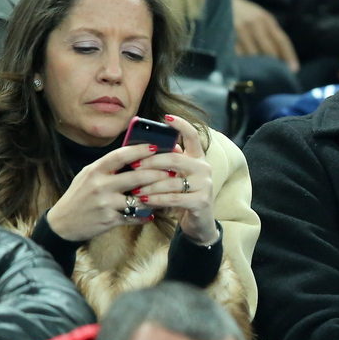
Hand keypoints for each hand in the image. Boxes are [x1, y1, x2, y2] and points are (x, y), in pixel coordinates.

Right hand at [46, 143, 172, 241]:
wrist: (62, 223)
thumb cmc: (79, 196)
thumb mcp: (88, 176)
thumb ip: (107, 167)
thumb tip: (133, 154)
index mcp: (95, 170)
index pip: (120, 155)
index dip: (139, 150)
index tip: (156, 146)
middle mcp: (100, 185)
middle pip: (136, 176)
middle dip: (157, 173)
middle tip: (172, 170)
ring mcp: (105, 203)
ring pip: (139, 198)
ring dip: (156, 196)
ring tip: (168, 192)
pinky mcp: (109, 220)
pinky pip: (134, 216)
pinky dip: (146, 216)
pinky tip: (153, 213)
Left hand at [130, 115, 218, 245]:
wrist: (198, 223)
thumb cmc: (181, 197)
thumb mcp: (175, 177)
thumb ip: (165, 164)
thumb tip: (140, 149)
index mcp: (197, 158)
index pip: (193, 136)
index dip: (181, 124)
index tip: (166, 117)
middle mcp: (204, 168)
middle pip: (175, 158)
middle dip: (151, 162)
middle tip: (133, 165)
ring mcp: (205, 184)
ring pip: (172, 181)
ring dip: (149, 185)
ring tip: (134, 190)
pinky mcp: (202, 201)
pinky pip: (174, 198)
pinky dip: (156, 200)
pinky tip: (143, 201)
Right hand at [232, 0, 298, 71]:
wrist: (217, 0)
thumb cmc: (242, 13)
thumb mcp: (259, 17)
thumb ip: (271, 33)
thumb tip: (284, 58)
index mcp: (265, 18)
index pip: (281, 40)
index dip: (289, 56)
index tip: (294, 69)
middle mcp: (253, 23)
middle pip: (269, 51)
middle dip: (275, 65)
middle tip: (277, 76)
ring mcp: (238, 30)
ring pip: (254, 56)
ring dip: (259, 68)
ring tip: (261, 75)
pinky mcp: (225, 37)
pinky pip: (238, 56)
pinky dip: (244, 65)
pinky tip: (246, 70)